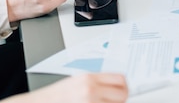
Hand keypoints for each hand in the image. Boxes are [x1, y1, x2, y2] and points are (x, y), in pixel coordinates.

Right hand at [0, 73, 127, 102]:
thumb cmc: (54, 97)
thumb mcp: (76, 82)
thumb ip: (96, 83)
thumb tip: (115, 87)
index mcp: (89, 78)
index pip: (120, 79)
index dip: (125, 86)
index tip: (123, 91)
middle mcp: (90, 90)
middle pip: (122, 94)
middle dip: (121, 99)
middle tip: (116, 101)